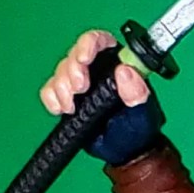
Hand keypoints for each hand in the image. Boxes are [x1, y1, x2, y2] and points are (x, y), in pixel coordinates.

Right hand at [39, 30, 164, 164]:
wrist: (125, 151)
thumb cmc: (138, 128)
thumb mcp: (143, 111)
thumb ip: (137, 91)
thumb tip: (125, 70)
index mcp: (118, 64)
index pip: (101, 41)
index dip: (89, 44)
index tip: (84, 58)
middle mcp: (97, 69)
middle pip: (75, 55)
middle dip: (72, 70)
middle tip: (80, 89)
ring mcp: (81, 82)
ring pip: (61, 71)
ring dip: (62, 86)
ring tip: (71, 105)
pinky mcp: (67, 97)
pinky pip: (50, 90)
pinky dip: (51, 97)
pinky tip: (60, 109)